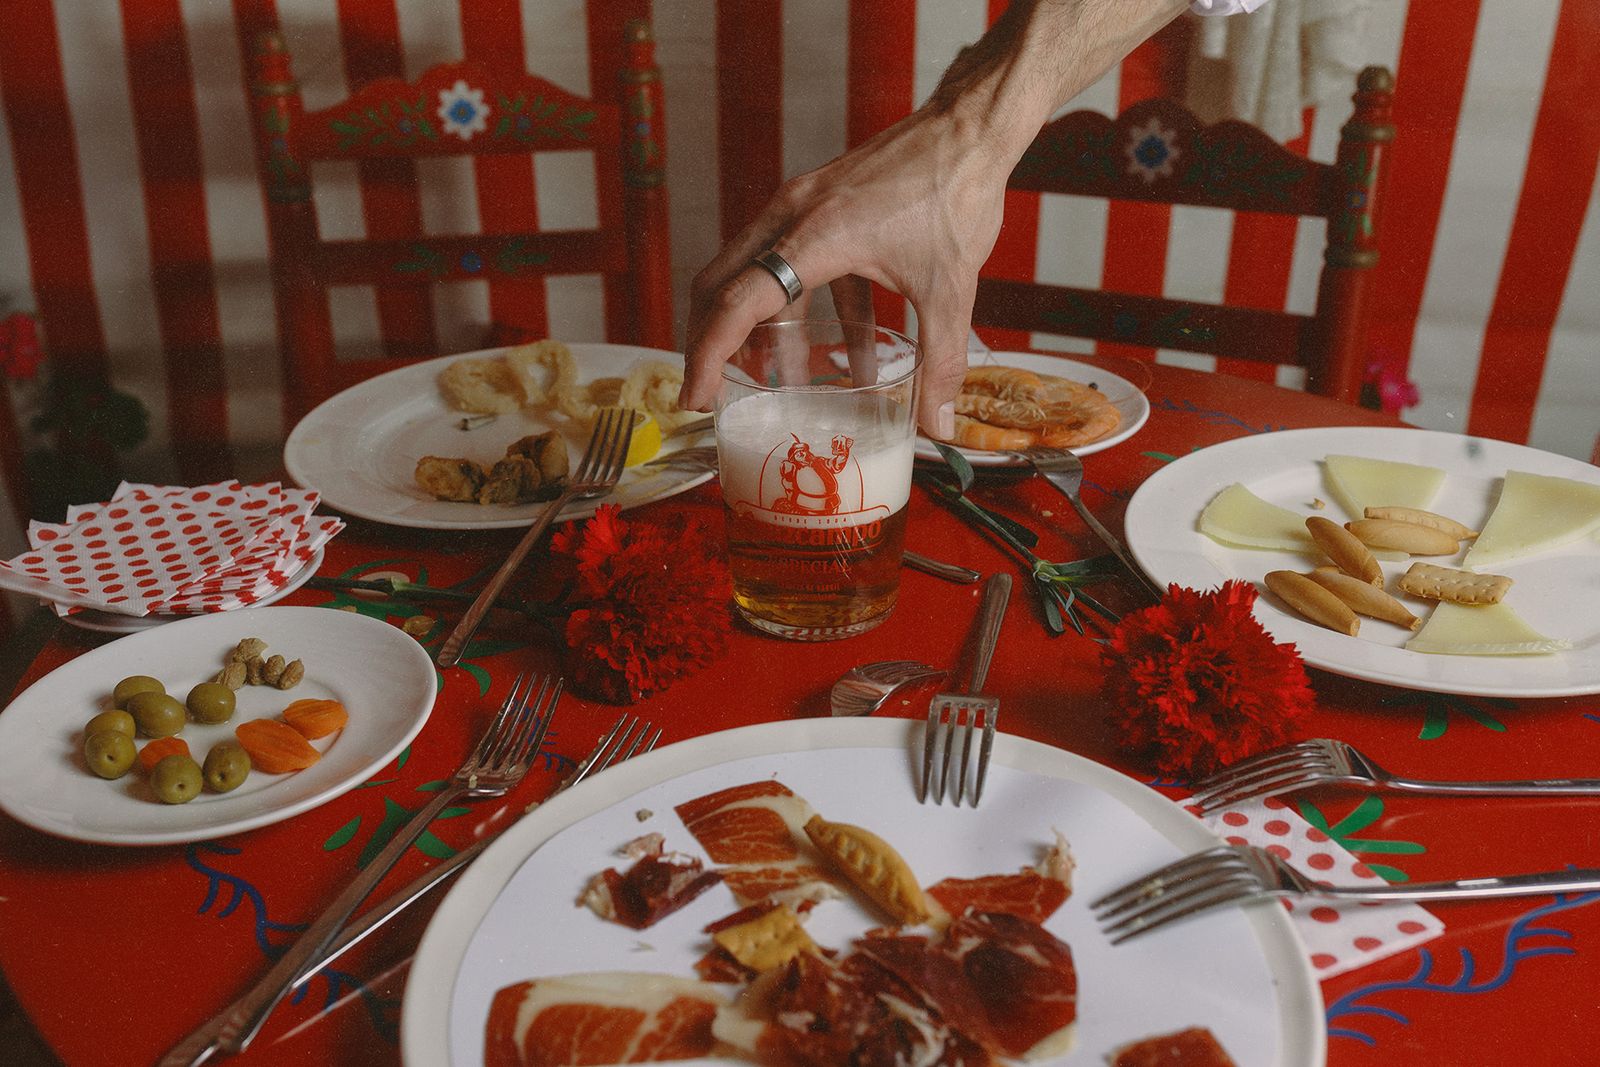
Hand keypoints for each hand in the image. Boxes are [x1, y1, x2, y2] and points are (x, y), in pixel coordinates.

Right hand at [678, 105, 1012, 439]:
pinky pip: (791, 263)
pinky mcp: (820, 204)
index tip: (696, 397)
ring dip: (756, 329)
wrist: (970, 130)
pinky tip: (847, 356)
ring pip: (751, 274)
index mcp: (813, 237)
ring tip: (773, 383)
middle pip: (720, 284)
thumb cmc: (958, 195)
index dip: (709, 356)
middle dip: (708, 343)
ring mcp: (801, 206)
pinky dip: (806, 311)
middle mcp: (791, 215)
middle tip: (710, 393)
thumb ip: (941, 364)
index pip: (737, 303)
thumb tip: (938, 428)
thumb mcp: (950, 291)